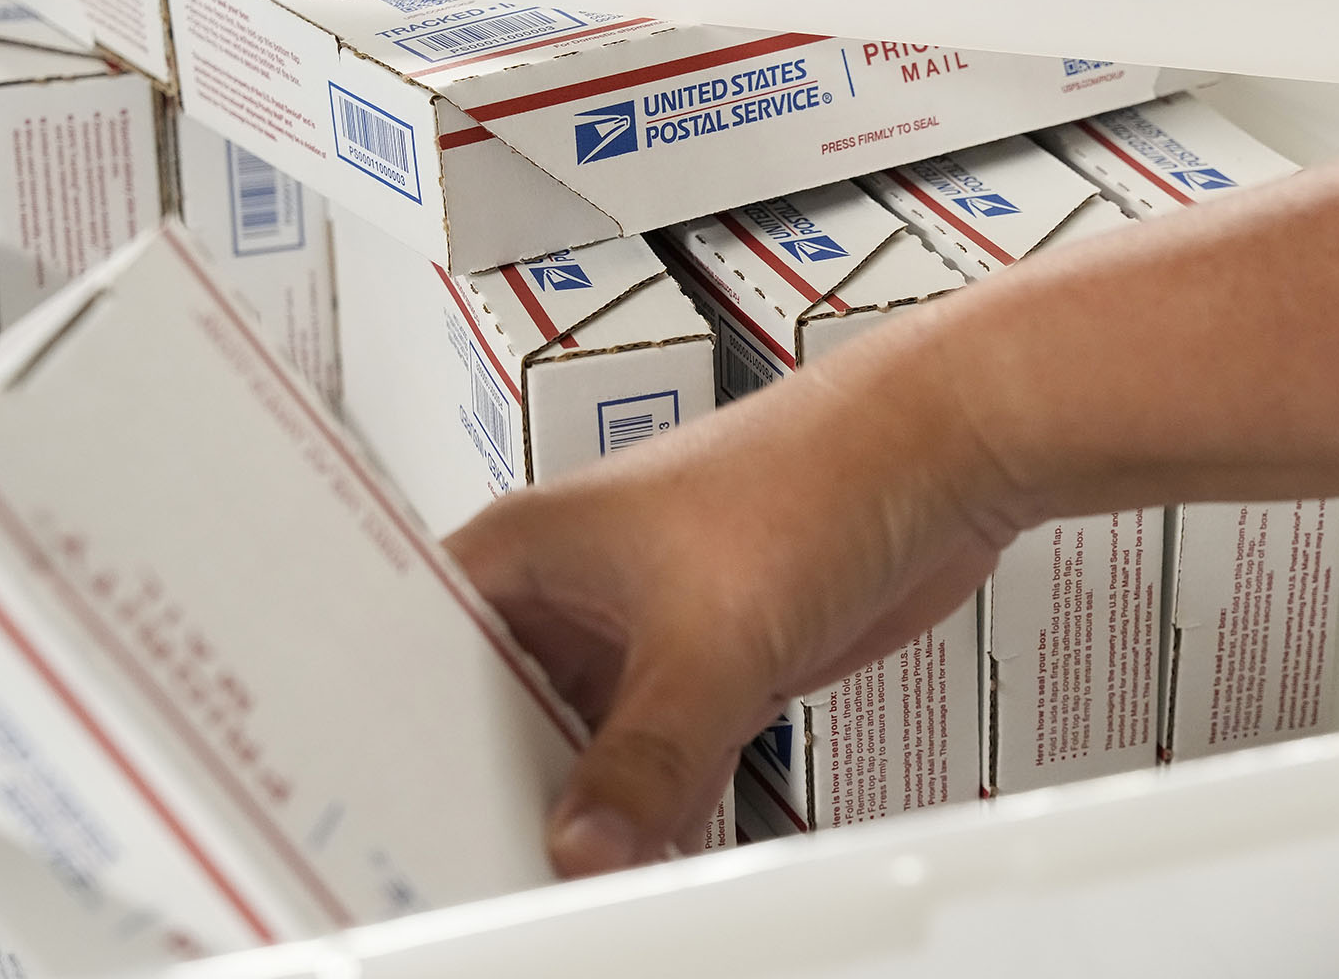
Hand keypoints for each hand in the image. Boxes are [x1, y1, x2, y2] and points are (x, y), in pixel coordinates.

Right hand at [445, 301, 1019, 877]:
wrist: (940, 456)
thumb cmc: (814, 475)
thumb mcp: (708, 640)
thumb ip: (641, 760)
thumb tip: (581, 850)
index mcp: (529, 549)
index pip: (418, 653)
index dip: (397, 733)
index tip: (400, 817)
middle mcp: (574, 589)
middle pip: (501, 714)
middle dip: (506, 788)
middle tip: (491, 869)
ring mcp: (644, 630)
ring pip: (587, 742)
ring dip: (592, 808)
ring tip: (564, 882)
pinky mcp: (711, 662)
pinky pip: (661, 754)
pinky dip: (659, 805)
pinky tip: (650, 860)